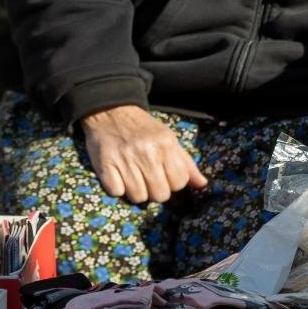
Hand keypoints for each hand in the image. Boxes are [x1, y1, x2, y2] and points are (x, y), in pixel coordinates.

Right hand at [79, 105, 208, 204]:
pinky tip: (117, 174)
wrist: (110, 111)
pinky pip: (117, 192)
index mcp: (165, 144)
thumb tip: (202, 185)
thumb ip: (186, 163)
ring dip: (135, 190)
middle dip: (154, 190)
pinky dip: (117, 188)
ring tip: (132, 175)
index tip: (163, 174)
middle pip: (160, 195)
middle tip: (147, 176)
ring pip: (138, 197)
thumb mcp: (168, 139)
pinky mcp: (105, 165)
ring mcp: (125, 159)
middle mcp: (147, 151)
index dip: (172, 182)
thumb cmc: (143, 129)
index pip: (179, 183)